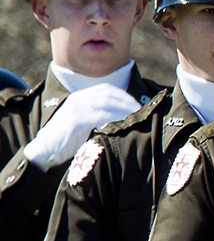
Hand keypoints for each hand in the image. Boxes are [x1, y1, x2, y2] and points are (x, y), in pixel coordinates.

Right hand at [24, 84, 140, 170]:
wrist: (44, 151)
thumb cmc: (67, 140)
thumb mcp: (84, 124)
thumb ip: (99, 118)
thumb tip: (121, 120)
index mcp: (81, 98)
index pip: (106, 90)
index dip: (124, 95)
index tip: (137, 104)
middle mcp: (79, 99)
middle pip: (109, 93)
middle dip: (127, 101)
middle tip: (141, 110)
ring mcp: (76, 108)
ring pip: (106, 102)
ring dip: (124, 108)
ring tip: (136, 116)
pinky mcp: (75, 119)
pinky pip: (100, 115)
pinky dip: (114, 117)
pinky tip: (124, 123)